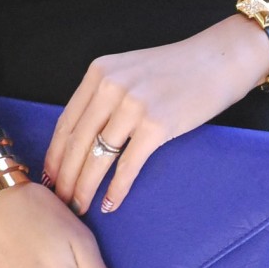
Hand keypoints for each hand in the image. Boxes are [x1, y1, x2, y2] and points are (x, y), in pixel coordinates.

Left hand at [43, 14, 268, 213]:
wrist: (219, 60)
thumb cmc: (178, 71)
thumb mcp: (130, 72)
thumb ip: (105, 96)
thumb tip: (84, 138)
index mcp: (99, 73)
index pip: (67, 123)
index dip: (54, 156)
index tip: (49, 179)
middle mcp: (111, 86)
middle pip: (77, 143)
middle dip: (65, 178)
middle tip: (59, 203)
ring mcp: (134, 105)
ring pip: (98, 157)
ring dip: (85, 188)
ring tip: (79, 207)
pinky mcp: (158, 125)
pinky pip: (128, 165)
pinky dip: (117, 188)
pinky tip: (110, 203)